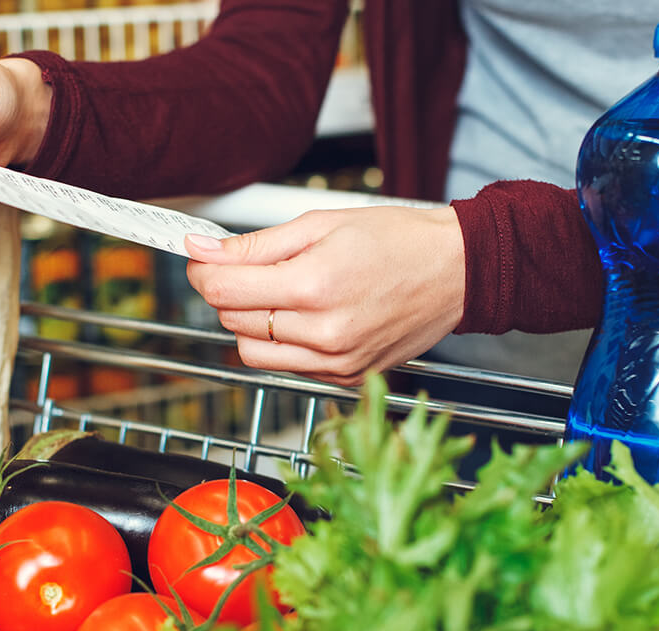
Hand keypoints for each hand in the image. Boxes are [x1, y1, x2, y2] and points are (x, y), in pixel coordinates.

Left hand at [185, 206, 465, 385]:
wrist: (456, 272)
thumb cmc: (399, 241)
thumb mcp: (321, 225)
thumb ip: (255, 244)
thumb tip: (202, 250)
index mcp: (314, 285)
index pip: (222, 290)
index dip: (203, 269)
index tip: (204, 256)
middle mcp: (323, 332)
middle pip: (232, 319)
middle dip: (230, 291)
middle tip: (252, 267)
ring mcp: (335, 361)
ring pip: (251, 351)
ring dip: (251, 322)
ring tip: (283, 293)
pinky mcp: (345, 377)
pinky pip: (286, 366)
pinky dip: (283, 343)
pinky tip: (309, 317)